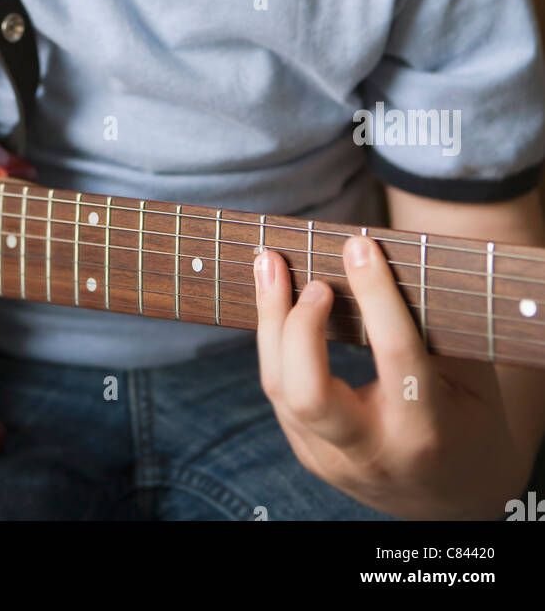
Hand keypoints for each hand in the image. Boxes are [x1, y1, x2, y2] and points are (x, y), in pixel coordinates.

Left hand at [253, 234, 529, 519]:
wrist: (454, 494)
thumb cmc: (468, 418)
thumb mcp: (471, 378)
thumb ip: (432, 328)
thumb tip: (381, 258)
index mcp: (424, 430)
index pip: (394, 355)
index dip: (375, 295)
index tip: (359, 246)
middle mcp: (371, 452)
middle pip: (309, 393)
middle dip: (300, 326)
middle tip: (314, 279)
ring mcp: (331, 460)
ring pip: (280, 389)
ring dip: (269, 320)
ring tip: (269, 265)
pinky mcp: (308, 454)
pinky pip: (278, 391)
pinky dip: (274, 341)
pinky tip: (274, 300)